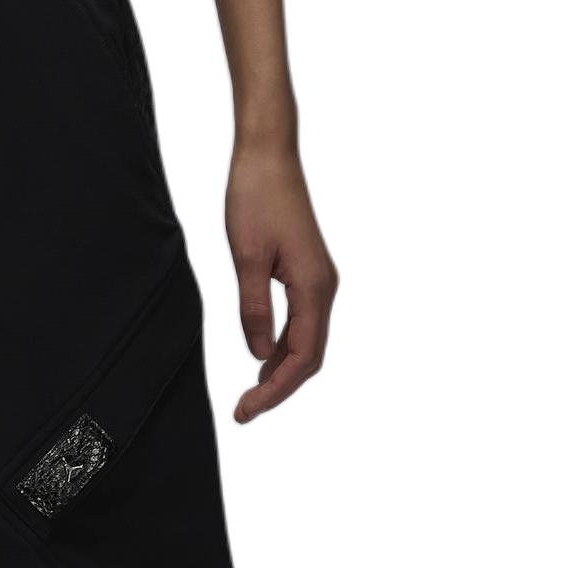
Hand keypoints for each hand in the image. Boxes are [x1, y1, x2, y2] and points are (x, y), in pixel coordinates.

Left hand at [225, 145, 337, 423]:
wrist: (267, 155)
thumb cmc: (255, 197)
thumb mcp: (245, 257)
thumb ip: (254, 308)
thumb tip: (259, 355)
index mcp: (314, 287)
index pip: (301, 358)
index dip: (274, 391)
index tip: (245, 411)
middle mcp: (325, 287)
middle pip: (310, 358)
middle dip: (279, 390)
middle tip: (243, 412)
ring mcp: (319, 280)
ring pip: (308, 342)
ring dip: (282, 373)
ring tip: (250, 395)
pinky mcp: (308, 273)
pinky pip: (303, 323)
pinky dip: (285, 349)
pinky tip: (263, 360)